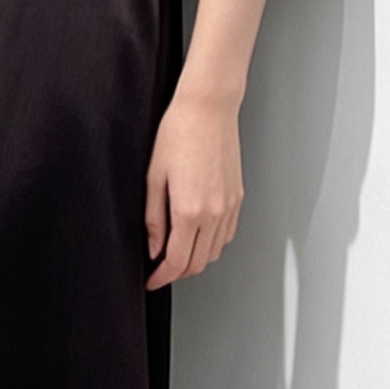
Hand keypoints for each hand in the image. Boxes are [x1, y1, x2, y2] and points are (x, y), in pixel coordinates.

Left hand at [144, 86, 243, 288]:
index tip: (151, 280)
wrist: (208, 108)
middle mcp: (214, 213)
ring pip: (215, 252)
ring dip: (195, 259)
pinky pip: (227, 234)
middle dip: (177, 272)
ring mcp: (229, 206)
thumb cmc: (178, 132)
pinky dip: (212, 243)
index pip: (177, 262)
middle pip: (198, 263)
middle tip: (160, 269)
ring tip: (176, 252)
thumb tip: (153, 247)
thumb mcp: (154, 176)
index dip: (161, 277)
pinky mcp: (237, 197)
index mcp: (190, 210)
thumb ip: (153, 218)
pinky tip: (198, 234)